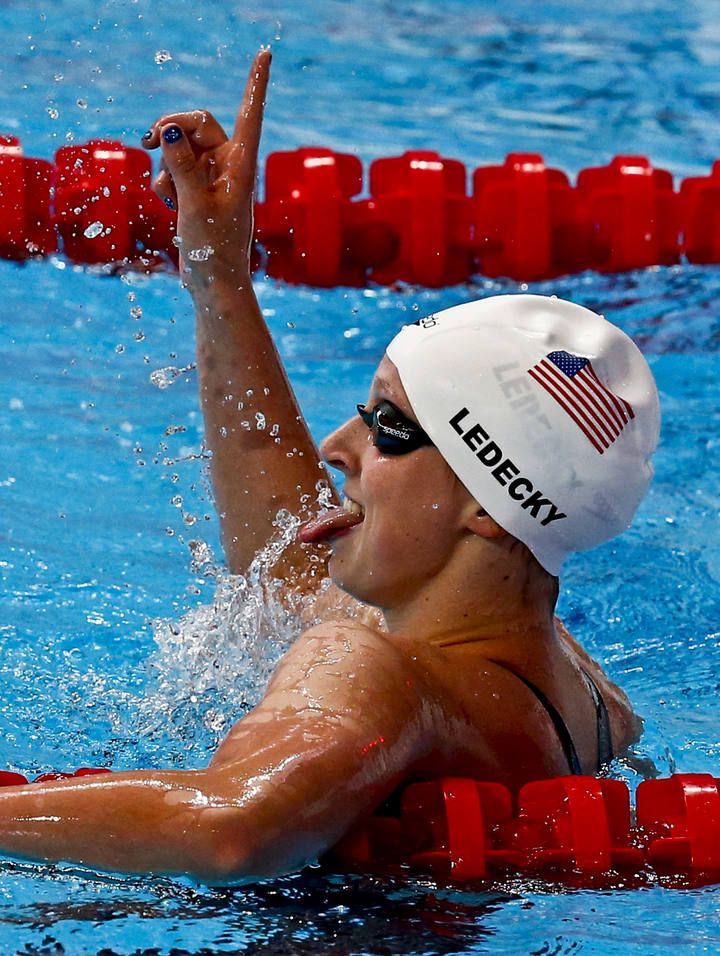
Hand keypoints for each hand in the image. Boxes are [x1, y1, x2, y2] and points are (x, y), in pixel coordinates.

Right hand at [142, 49, 270, 286]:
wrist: (214, 285)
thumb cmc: (214, 250)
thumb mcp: (195, 205)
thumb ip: (181, 165)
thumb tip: (169, 131)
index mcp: (240, 165)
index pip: (249, 114)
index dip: (255, 84)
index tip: (265, 53)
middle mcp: (229, 167)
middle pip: (198, 123)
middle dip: (173, 128)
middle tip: (148, 137)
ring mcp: (212, 178)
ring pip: (181, 148)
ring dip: (167, 164)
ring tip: (172, 196)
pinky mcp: (196, 191)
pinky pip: (172, 170)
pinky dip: (165, 183)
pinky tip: (171, 206)